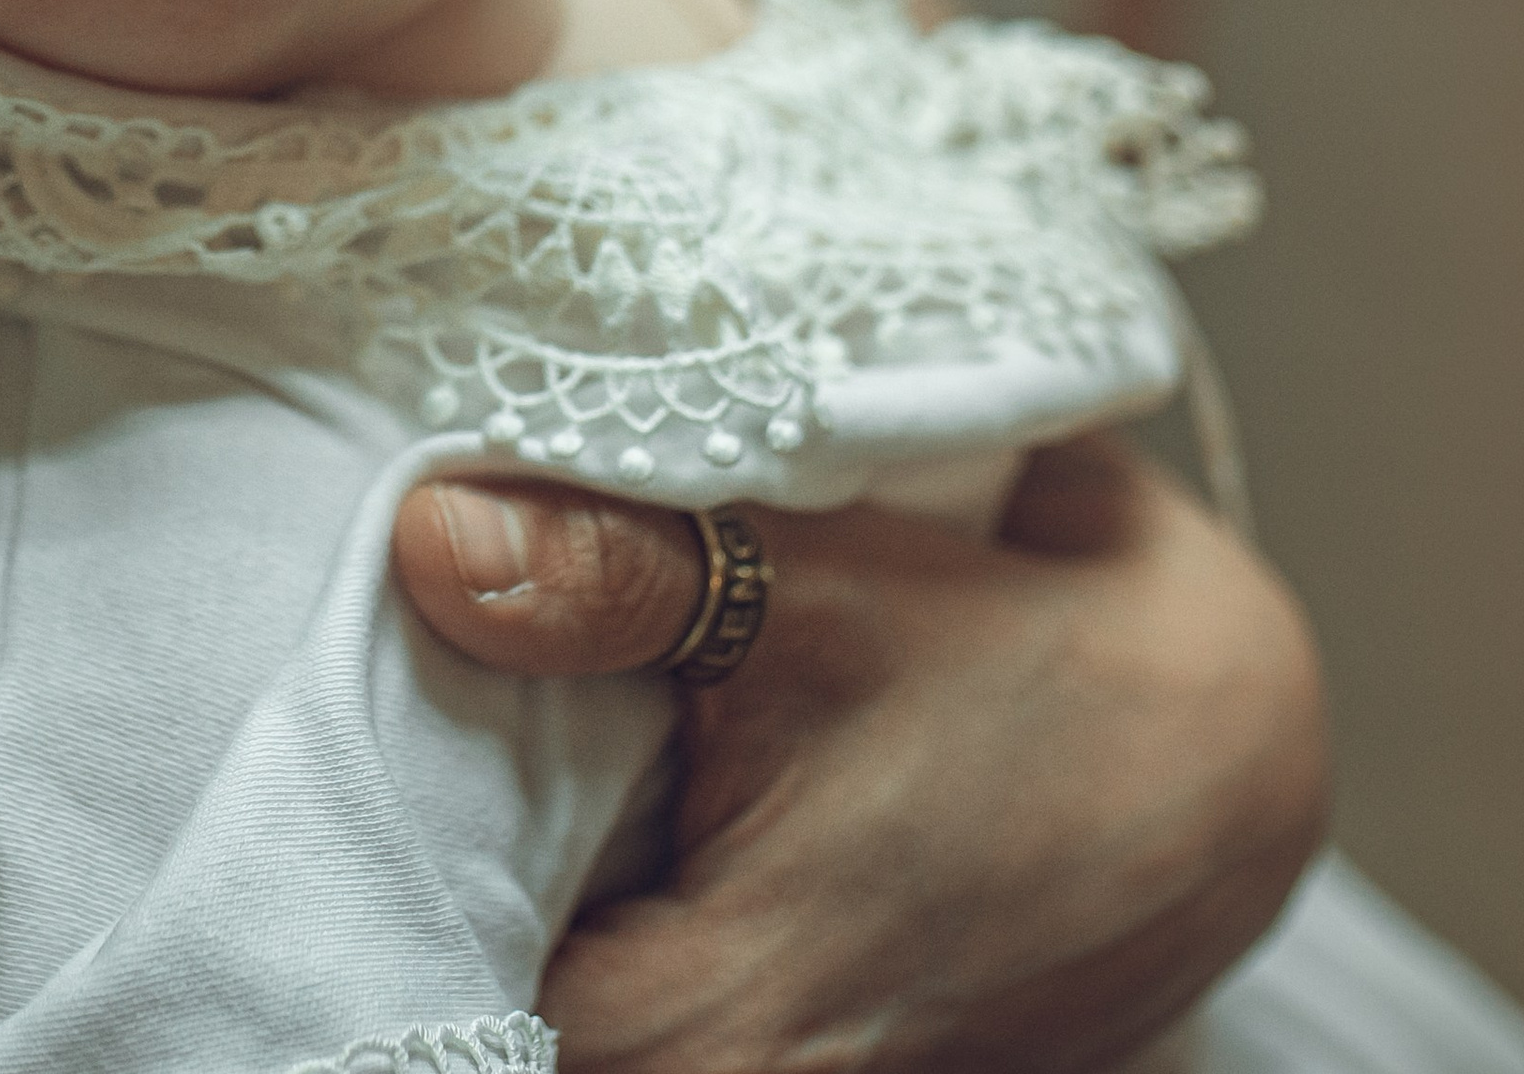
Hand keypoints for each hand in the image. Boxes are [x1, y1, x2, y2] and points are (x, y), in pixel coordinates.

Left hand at [393, 438, 1328, 1072]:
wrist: (1227, 757)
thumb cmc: (1029, 679)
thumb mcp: (815, 590)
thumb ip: (616, 570)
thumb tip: (430, 535)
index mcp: (712, 1034)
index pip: (458, 1025)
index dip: (380, 911)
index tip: (331, 792)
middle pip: (489, 1005)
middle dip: (434, 873)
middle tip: (385, 734)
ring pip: (559, 996)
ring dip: (513, 875)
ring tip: (468, 744)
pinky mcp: (798, 1055)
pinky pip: (626, 986)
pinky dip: (584, 892)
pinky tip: (568, 790)